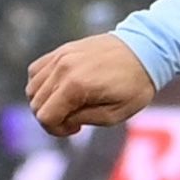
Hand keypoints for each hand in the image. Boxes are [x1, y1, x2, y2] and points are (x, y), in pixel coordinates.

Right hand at [27, 34, 158, 136]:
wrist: (147, 49)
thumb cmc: (136, 85)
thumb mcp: (116, 114)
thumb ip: (84, 119)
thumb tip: (63, 119)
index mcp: (76, 86)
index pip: (45, 117)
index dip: (56, 130)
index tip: (76, 129)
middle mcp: (63, 68)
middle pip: (37, 104)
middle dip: (53, 118)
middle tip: (77, 118)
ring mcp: (60, 56)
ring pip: (33, 88)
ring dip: (46, 102)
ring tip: (70, 104)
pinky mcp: (62, 50)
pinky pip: (36, 70)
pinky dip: (42, 84)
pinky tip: (62, 89)